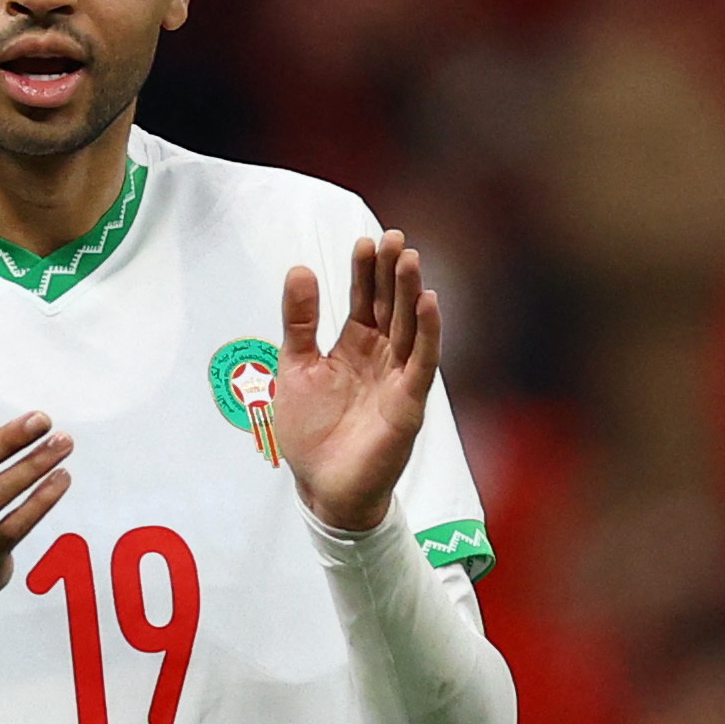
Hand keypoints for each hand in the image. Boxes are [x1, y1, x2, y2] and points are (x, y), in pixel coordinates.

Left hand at [274, 230, 439, 531]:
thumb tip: (300, 268)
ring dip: (411, 293)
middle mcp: (380, 357)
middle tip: (394, 237)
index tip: (365, 241)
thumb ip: (298, 321)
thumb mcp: (295, 366)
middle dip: (392, 273)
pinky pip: (421, 362)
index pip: (362, 300)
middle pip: (389, 306)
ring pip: (408, 327)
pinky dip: (427, 332)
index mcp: (353, 347)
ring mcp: (397, 378)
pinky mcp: (408, 402)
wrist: (322, 486)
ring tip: (411, 258)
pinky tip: (429, 303)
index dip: (364, 272)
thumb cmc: (310, 432)